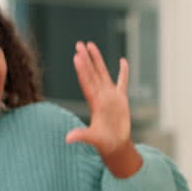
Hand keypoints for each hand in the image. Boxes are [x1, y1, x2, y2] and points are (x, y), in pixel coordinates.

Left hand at [65, 41, 142, 177]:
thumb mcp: (92, 139)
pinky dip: (123, 72)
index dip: (82, 70)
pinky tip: (122, 60)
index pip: (87, 82)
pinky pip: (122, 82)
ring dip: (97, 59)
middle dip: (86, 58)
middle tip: (79, 44)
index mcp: (94, 103)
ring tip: (91, 45)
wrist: (115, 146)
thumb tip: (68, 139)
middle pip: (92, 73)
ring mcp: (110, 96)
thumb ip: (81, 136)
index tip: (77, 57)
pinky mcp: (121, 99)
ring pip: (103, 73)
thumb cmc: (103, 143)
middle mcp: (100, 96)